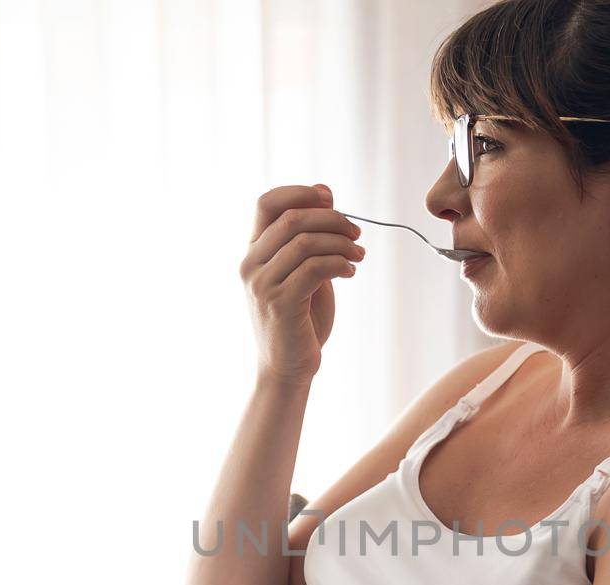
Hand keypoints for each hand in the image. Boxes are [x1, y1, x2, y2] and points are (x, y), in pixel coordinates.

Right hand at [240, 183, 363, 386]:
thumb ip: (311, 236)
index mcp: (254, 252)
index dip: (299, 193)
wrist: (289, 368)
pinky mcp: (279, 303)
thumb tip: (325, 192)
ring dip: (340, 244)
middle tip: (356, 233)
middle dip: (332, 220)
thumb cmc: (300, 320)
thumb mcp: (306, 270)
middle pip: (292, 218)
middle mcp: (251, 264)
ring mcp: (262, 284)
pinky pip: (314, 268)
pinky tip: (350, 272)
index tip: (329, 199)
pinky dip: (339, 264)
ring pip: (305, 242)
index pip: (267, 203)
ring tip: (358, 256)